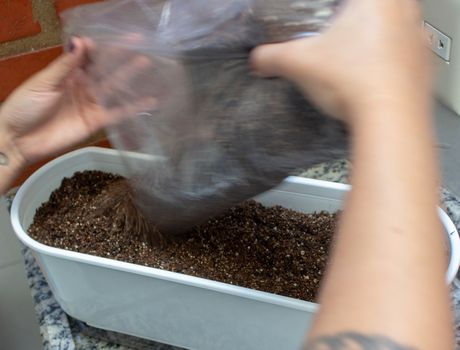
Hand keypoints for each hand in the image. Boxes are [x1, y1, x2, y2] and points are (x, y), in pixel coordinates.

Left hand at [0, 37, 155, 168]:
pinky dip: (134, 108)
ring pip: (114, 87)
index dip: (104, 45)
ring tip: (147, 64)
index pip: (90, 54)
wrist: (19, 140)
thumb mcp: (43, 83)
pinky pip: (118, 113)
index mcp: (68, 72)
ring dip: (130, 76)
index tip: (119, 37)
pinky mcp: (96, 121)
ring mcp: (91, 102)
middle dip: (122, 56)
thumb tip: (81, 41)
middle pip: (106, 68)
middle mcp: (82, 84)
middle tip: (141, 46)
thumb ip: (65, 65)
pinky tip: (150, 101)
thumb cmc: (24, 107)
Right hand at [250, 0, 430, 124]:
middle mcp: (403, 11)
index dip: (338, 8)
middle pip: (379, 5)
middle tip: (343, 30)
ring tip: (359, 52)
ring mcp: (417, 37)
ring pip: (400, 22)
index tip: (328, 17)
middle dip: (358, 17)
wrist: (390, 119)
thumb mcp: (299, 64)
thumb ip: (272, 56)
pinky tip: (376, 72)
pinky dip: (394, 57)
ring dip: (381, 33)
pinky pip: (410, 50)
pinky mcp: (423, 63)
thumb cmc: (354, 83)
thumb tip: (258, 59)